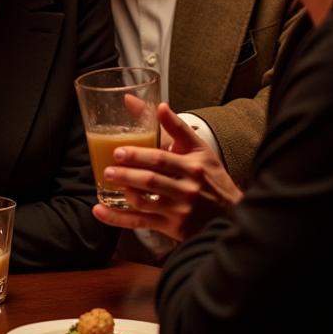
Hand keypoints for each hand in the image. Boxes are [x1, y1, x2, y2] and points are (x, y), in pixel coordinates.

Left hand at [92, 103, 242, 240]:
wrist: (233, 216)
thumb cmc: (212, 178)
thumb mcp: (200, 150)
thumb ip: (176, 127)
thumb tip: (158, 104)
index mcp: (192, 167)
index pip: (161, 159)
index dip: (138, 155)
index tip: (118, 151)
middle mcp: (187, 190)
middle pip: (151, 181)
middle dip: (126, 174)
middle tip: (109, 168)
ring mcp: (179, 211)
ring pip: (145, 202)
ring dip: (123, 192)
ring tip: (106, 180)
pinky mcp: (172, 229)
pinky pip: (140, 223)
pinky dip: (117, 218)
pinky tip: (99, 210)